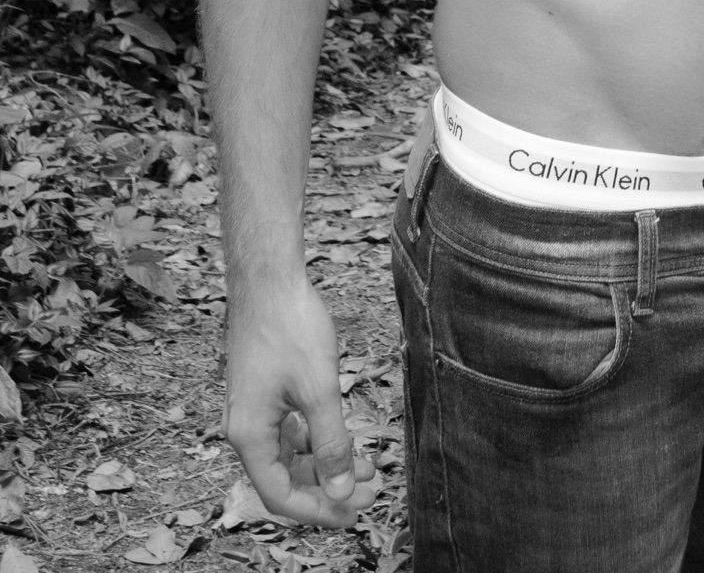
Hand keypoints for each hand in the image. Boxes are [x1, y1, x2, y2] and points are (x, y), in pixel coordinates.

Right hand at [223, 278, 377, 528]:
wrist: (268, 279)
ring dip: (326, 465)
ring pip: (289, 456)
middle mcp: (244, 429)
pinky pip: (288, 433)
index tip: (353, 512)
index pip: (280, 496)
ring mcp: (252, 411)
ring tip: (367, 467)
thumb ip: (332, 444)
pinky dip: (316, 441)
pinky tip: (344, 439)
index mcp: (250, 436)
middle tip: (369, 490)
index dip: (318, 511)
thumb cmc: (290, 327)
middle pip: (285, 479)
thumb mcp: (319, 389)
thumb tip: (341, 491)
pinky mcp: (263, 394)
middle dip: (328, 489)